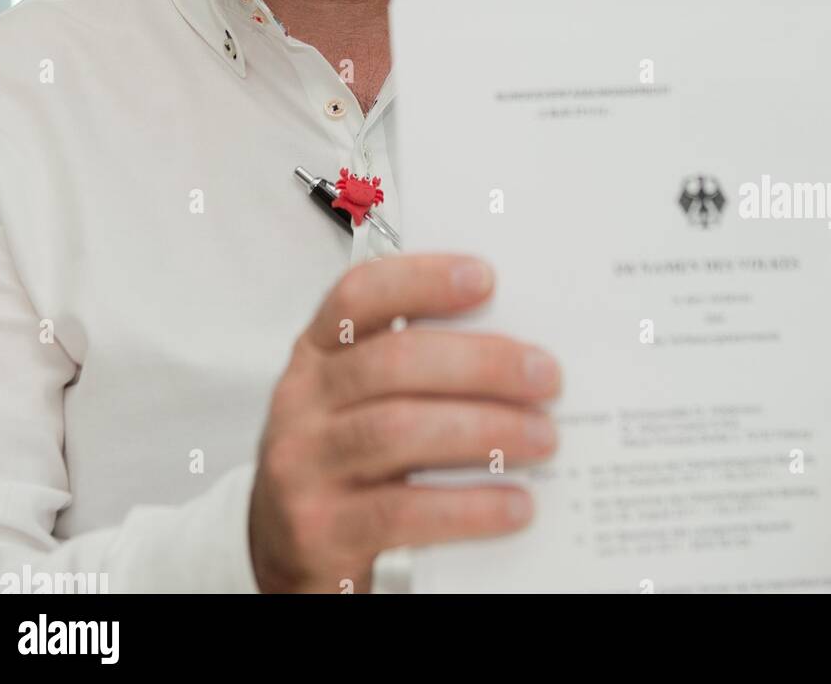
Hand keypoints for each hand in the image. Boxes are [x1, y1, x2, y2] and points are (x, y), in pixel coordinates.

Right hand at [248, 253, 560, 592]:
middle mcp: (302, 400)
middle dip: (481, 363)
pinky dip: (469, 506)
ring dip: (485, 429)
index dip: (421, 279)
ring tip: (543, 438)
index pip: (358, 295)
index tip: (485, 278)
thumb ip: (417, 368)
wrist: (284, 551)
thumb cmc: (345, 460)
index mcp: (318, 352)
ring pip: (398, 430)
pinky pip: (403, 510)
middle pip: (393, 361)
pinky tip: (514, 504)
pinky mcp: (320, 530)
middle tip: (546, 376)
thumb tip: (519, 350)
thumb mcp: (362, 400)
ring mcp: (304, 465)